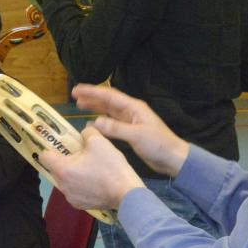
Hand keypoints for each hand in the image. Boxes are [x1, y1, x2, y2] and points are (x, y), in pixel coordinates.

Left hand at [38, 125, 144, 209]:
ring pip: (66, 180)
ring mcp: (70, 198)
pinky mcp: (80, 205)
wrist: (126, 193)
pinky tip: (94, 182)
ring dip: (73, 174)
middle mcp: (62, 185)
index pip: (44, 156)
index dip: (50, 148)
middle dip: (65, 160)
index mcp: (62, 169)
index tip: (60, 145)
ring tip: (90, 168)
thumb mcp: (99, 141)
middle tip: (80, 154)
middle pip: (55, 169)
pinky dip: (81, 186)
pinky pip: (75, 191)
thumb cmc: (110, 166)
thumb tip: (84, 133)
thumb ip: (86, 132)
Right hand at [72, 84, 189, 176]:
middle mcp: (131, 111)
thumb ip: (116, 128)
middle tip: (74, 95)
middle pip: (108, 100)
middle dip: (91, 97)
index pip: (109, 95)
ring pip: (109, 111)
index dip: (92, 92)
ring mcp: (131, 121)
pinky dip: (101, 121)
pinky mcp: (130, 131)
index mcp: (134, 107)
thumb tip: (95, 122)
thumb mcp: (136, 136)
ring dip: (95, 107)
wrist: (173, 157)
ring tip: (80, 105)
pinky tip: (92, 124)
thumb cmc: (158, 145)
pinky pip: (112, 122)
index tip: (77, 90)